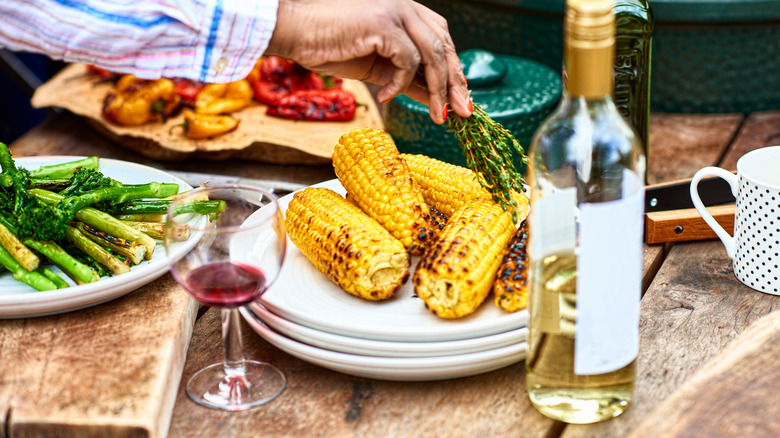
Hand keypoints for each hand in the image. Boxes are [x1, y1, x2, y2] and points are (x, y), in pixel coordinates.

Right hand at [267, 0, 471, 123]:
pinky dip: (400, 84)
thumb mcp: (377, 68)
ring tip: (438, 115)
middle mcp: (406, 7)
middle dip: (455, 83)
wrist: (294, 33)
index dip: (454, 70)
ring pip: (433, 54)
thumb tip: (433, 98)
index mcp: (406, 12)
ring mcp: (396, 11)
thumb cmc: (328, 47)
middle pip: (445, 46)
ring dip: (437, 90)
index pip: (442, 40)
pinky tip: (386, 97)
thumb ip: (406, 77)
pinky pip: (407, 61)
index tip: (460, 99)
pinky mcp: (384, 24)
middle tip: (463, 113)